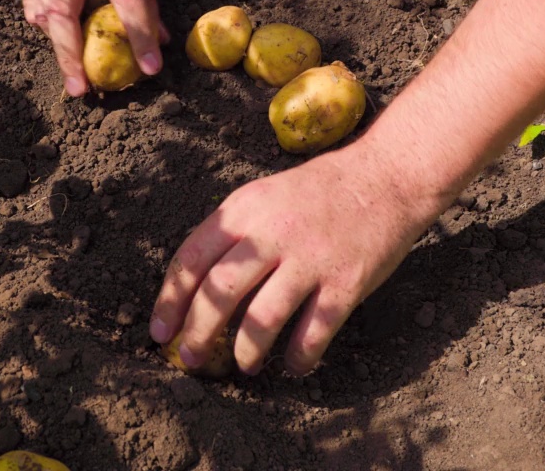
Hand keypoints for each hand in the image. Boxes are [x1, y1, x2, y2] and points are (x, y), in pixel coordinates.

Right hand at [22, 0, 165, 96]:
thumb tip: (158, 40)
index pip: (128, 0)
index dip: (141, 36)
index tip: (149, 68)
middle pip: (67, 14)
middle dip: (71, 56)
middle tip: (81, 89)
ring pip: (44, 15)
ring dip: (59, 45)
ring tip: (73, 68)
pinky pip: (33, 8)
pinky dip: (46, 26)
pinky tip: (58, 33)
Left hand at [148, 143, 440, 375]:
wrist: (385, 177)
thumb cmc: (317, 192)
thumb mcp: (262, 196)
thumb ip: (231, 234)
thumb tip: (193, 287)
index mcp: (244, 210)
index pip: (191, 260)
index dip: (170, 301)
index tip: (160, 331)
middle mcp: (271, 234)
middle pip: (219, 294)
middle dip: (198, 333)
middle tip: (190, 358)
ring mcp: (310, 259)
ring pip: (262, 319)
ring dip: (246, 351)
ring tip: (244, 365)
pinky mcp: (345, 283)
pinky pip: (314, 332)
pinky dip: (300, 357)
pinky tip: (294, 367)